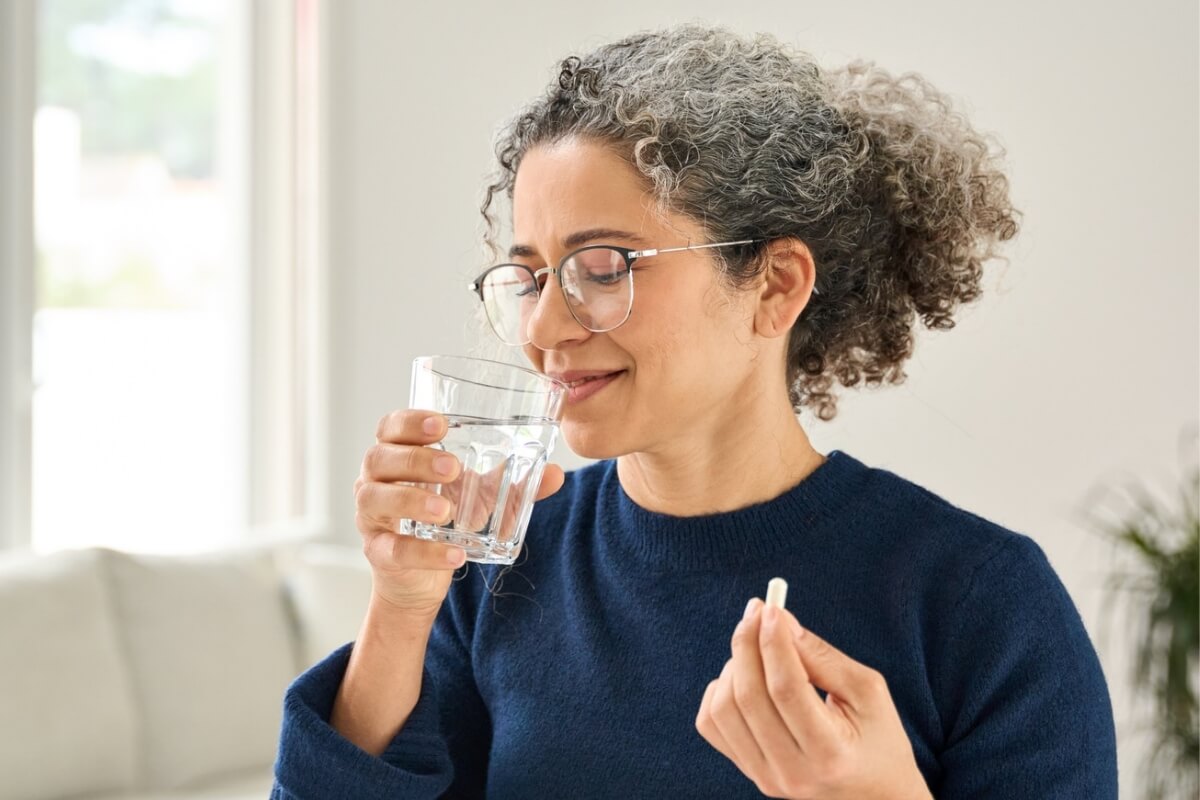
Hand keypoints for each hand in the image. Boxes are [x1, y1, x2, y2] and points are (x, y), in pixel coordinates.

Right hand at [354, 409, 564, 617]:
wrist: (421, 576)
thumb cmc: (445, 517)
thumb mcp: (480, 496)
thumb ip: (512, 482)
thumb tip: (555, 473)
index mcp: (398, 454)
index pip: (390, 427)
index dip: (409, 422)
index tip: (441, 425)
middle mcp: (375, 480)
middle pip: (379, 457)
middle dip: (415, 459)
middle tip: (453, 468)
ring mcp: (372, 516)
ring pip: (375, 499)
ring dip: (411, 500)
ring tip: (445, 510)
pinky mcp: (378, 552)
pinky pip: (393, 549)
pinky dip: (425, 552)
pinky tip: (455, 554)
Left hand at [695, 598, 931, 799]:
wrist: (874, 795)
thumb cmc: (877, 737)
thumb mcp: (867, 692)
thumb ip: (822, 656)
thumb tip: (779, 620)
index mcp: (831, 754)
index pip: (787, 690)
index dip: (774, 643)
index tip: (772, 608)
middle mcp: (792, 772)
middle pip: (749, 697)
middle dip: (747, 644)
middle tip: (757, 612)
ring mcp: (765, 778)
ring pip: (723, 708)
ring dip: (733, 666)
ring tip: (758, 650)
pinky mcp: (748, 773)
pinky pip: (711, 723)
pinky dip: (718, 690)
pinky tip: (744, 678)